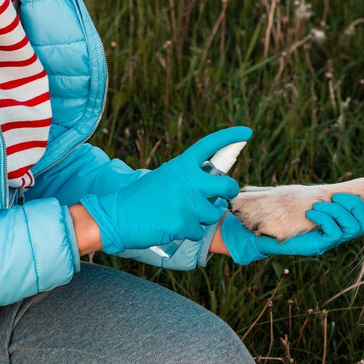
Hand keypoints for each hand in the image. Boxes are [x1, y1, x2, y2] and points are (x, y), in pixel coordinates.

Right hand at [80, 127, 249, 253]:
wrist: (116, 216)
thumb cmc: (142, 198)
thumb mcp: (165, 177)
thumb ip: (189, 178)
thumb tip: (215, 184)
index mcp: (181, 165)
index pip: (210, 145)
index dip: (230, 137)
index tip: (247, 132)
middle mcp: (188, 181)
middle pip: (227, 186)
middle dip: (229, 192)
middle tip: (225, 195)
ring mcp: (188, 203)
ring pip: (213, 213)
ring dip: (202, 218)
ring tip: (178, 214)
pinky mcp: (184, 224)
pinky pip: (198, 231)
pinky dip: (187, 232)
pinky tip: (170, 226)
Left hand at [222, 193, 363, 264]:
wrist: (258, 234)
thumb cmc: (277, 217)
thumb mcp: (298, 198)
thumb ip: (319, 195)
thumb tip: (325, 184)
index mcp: (339, 221)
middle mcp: (339, 231)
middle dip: (356, 205)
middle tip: (337, 196)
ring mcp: (330, 239)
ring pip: (352, 226)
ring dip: (338, 211)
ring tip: (318, 207)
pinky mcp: (320, 245)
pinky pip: (335, 232)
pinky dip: (327, 219)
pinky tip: (314, 213)